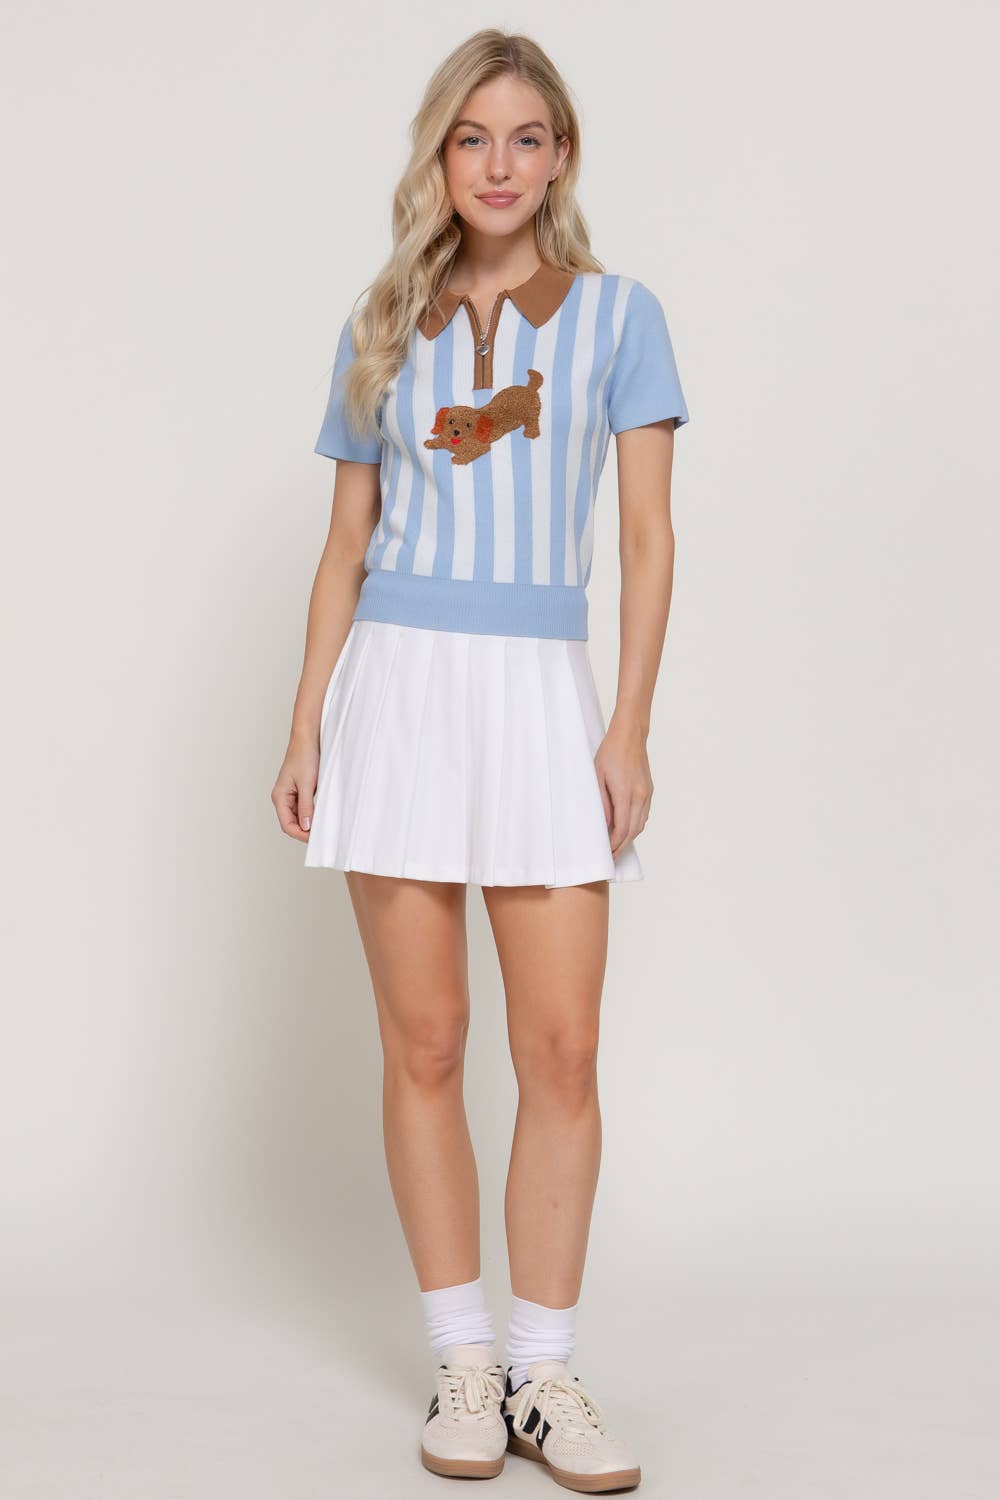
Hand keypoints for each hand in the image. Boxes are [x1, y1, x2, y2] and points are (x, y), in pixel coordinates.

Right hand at [271, 736, 319, 843]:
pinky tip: (321, 814)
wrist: (308, 739)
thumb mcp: (307, 784)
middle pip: (292, 823)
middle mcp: (282, 798)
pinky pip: (304, 808)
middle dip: (305, 831)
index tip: (315, 838)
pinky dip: (312, 813)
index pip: (287, 825)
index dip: (301, 834)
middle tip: (322, 834)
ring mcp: (290, 795)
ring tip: (323, 825)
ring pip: (299, 817)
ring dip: (309, 823)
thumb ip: (306, 807)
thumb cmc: (304, 757)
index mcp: (279, 797)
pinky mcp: (299, 790)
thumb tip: (306, 827)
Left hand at [594, 719, 652, 857]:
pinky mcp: (649, 790)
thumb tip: (605, 824)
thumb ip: (602, 803)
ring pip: (641, 824)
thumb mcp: (598, 777)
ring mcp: (647, 793)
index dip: (614, 844)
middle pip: (633, 831)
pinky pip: (644, 814)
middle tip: (611, 856)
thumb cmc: (610, 753)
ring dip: (629, 837)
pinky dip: (635, 825)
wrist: (630, 735)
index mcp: (626, 794)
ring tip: (617, 846)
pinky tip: (625, 828)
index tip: (606, 853)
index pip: (622, 828)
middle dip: (622, 846)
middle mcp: (640, 796)